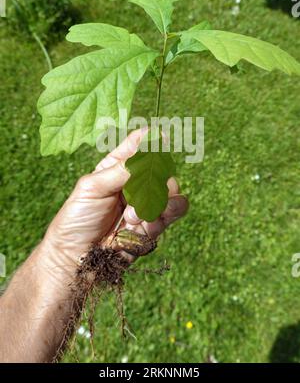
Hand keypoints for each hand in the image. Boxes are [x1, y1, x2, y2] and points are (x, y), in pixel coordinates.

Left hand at [44, 129, 188, 271]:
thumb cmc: (76, 220)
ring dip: (155, 201)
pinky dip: (166, 213)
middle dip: (153, 178)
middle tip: (134, 193)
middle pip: (161, 167)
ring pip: (172, 188)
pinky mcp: (155, 223)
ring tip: (131, 217)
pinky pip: (176, 210)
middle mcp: (135, 183)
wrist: (77, 260)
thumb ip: (121, 169)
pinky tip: (145, 224)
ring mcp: (147, 203)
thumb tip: (147, 147)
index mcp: (116, 168)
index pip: (139, 146)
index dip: (151, 139)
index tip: (160, 136)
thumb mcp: (92, 188)